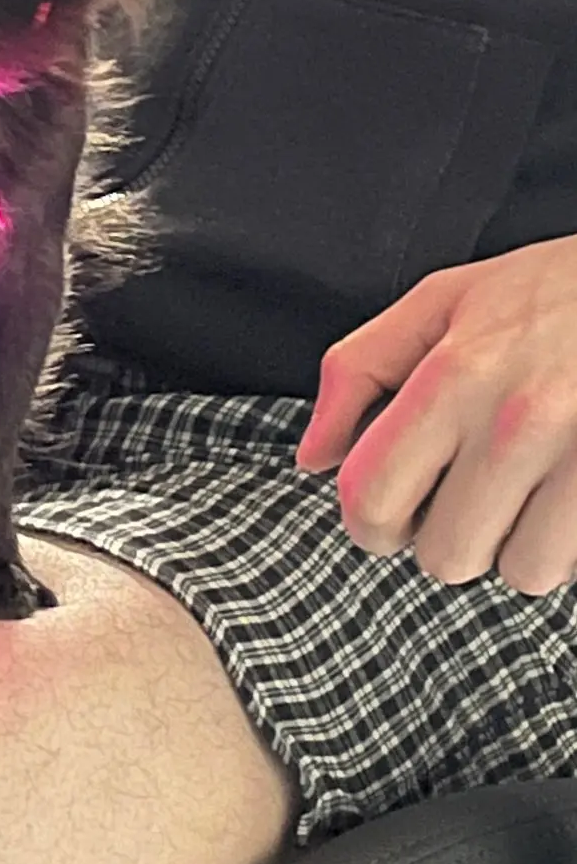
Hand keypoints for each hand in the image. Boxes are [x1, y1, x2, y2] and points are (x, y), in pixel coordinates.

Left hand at [296, 237, 576, 594]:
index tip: (391, 514)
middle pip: (442, 554)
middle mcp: (512, 422)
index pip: (371, 499)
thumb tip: (312, 458)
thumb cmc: (548, 292)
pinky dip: (558, 546)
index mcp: (452, 375)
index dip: (371, 524)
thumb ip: (358, 371)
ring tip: (524, 491)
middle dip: (446, 535)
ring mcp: (575, 457)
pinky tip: (559, 497)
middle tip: (468, 494)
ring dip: (511, 545)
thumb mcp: (442, 301)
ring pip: (513, 571)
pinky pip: (564, 566)